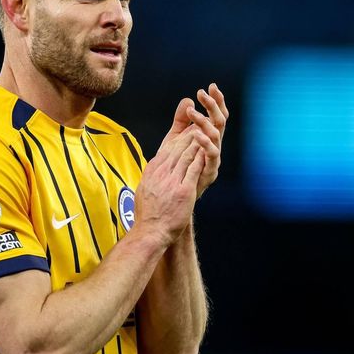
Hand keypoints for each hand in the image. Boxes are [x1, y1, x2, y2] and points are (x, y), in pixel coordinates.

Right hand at [134, 129, 205, 246]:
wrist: (151, 231)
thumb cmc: (148, 213)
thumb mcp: (144, 188)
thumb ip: (152, 175)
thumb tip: (155, 166)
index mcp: (152, 170)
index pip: (168, 148)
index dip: (180, 136)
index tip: (189, 128)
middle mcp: (161, 172)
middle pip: (178, 147)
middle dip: (190, 133)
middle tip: (201, 123)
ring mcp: (172, 180)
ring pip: (186, 154)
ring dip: (197, 141)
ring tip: (206, 131)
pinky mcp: (183, 190)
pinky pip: (194, 169)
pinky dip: (201, 157)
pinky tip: (208, 149)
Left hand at [161, 83, 228, 197]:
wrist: (172, 197)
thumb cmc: (176, 168)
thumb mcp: (175, 140)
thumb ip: (181, 121)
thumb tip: (187, 100)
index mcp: (208, 137)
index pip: (216, 115)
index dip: (216, 101)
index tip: (211, 86)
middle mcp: (214, 146)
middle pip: (220, 121)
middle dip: (213, 106)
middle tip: (202, 93)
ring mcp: (213, 158)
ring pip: (216, 135)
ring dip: (205, 122)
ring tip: (194, 112)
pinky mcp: (209, 171)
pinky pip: (211, 155)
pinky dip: (206, 143)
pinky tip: (196, 134)